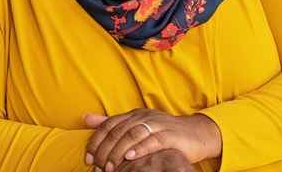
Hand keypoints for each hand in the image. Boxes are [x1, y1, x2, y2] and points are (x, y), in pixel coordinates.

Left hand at [83, 108, 221, 171]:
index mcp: (134, 114)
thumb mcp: (136, 125)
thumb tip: (86, 118)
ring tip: (110, 166)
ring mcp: (156, 125)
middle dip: (105, 150)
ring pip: (132, 135)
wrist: (194, 133)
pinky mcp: (169, 135)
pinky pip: (152, 141)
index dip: (96, 140)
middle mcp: (143, 117)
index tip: (88, 158)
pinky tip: (130, 157)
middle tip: (98, 166)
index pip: (109, 124)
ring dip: (119, 151)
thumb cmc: (163, 132)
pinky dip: (140, 149)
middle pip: (118, 130)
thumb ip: (112, 123)